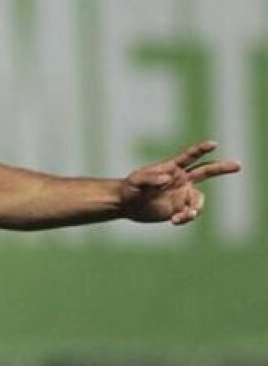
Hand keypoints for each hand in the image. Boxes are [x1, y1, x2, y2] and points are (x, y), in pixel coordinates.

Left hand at [119, 141, 241, 224]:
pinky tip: (175, 220)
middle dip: (222, 167)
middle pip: (207, 171)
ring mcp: (182, 194)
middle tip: (238, 165)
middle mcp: (182, 179)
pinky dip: (186, 217)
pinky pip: (190, 213)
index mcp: (172, 167)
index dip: (201, 150)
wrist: (127, 204)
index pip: (190, 156)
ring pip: (199, 199)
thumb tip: (168, 179)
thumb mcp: (135, 181)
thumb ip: (150, 178)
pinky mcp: (179, 208)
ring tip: (184, 215)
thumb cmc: (130, 188)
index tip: (213, 144)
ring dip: (195, 208)